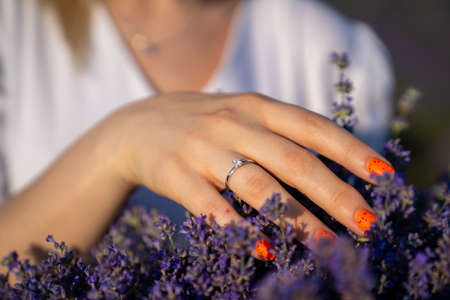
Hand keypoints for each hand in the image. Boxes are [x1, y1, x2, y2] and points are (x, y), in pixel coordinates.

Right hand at [106, 91, 391, 245]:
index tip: (383, 176)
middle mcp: (235, 124)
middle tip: (366, 224)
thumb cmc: (203, 124)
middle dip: (335, 194)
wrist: (136, 126)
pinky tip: (262, 250)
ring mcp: (205, 148)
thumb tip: (332, 165)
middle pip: (294, 161)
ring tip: (325, 244)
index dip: (351, 150)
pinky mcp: (177, 174)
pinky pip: (212, 206)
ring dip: (296, 218)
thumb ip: (280, 131)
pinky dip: (238, 229)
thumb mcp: (242, 112)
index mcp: (257, 107)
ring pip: (259, 186)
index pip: (314, 127)